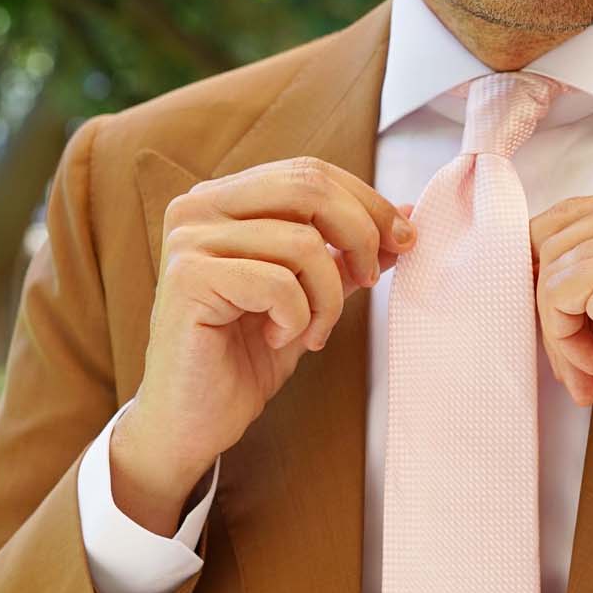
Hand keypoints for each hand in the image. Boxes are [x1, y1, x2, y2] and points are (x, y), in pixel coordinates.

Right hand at [111, 157, 416, 533]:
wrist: (192, 420)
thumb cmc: (243, 359)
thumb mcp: (309, 297)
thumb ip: (344, 254)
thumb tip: (404, 214)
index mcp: (226, 200)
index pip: (311, 171)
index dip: (367, 202)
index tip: (403, 241)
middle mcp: (199, 206)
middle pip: (308, 187)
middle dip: (359, 235)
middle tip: (370, 281)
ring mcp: (189, 239)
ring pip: (301, 243)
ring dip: (327, 297)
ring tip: (313, 332)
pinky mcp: (187, 278)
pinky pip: (278, 282)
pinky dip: (296, 318)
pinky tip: (279, 340)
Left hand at [530, 191, 592, 492]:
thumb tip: (521, 249)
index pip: (570, 215)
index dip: (550, 272)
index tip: (566, 322)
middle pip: (552, 238)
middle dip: (551, 304)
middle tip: (580, 357)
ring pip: (549, 268)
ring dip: (558, 329)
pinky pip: (554, 295)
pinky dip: (563, 342)